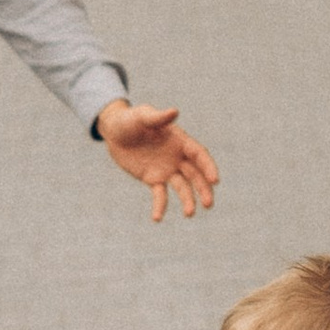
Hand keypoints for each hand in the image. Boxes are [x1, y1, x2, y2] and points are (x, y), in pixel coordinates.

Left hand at [97, 100, 219, 224]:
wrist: (114, 132)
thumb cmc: (130, 119)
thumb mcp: (142, 116)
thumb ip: (158, 117)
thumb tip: (174, 111)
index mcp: (180, 140)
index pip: (199, 155)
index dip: (208, 167)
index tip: (215, 180)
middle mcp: (177, 157)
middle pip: (195, 174)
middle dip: (203, 189)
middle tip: (208, 204)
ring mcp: (166, 169)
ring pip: (182, 187)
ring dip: (188, 200)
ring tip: (189, 214)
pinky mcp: (153, 179)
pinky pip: (160, 195)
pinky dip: (160, 206)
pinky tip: (157, 218)